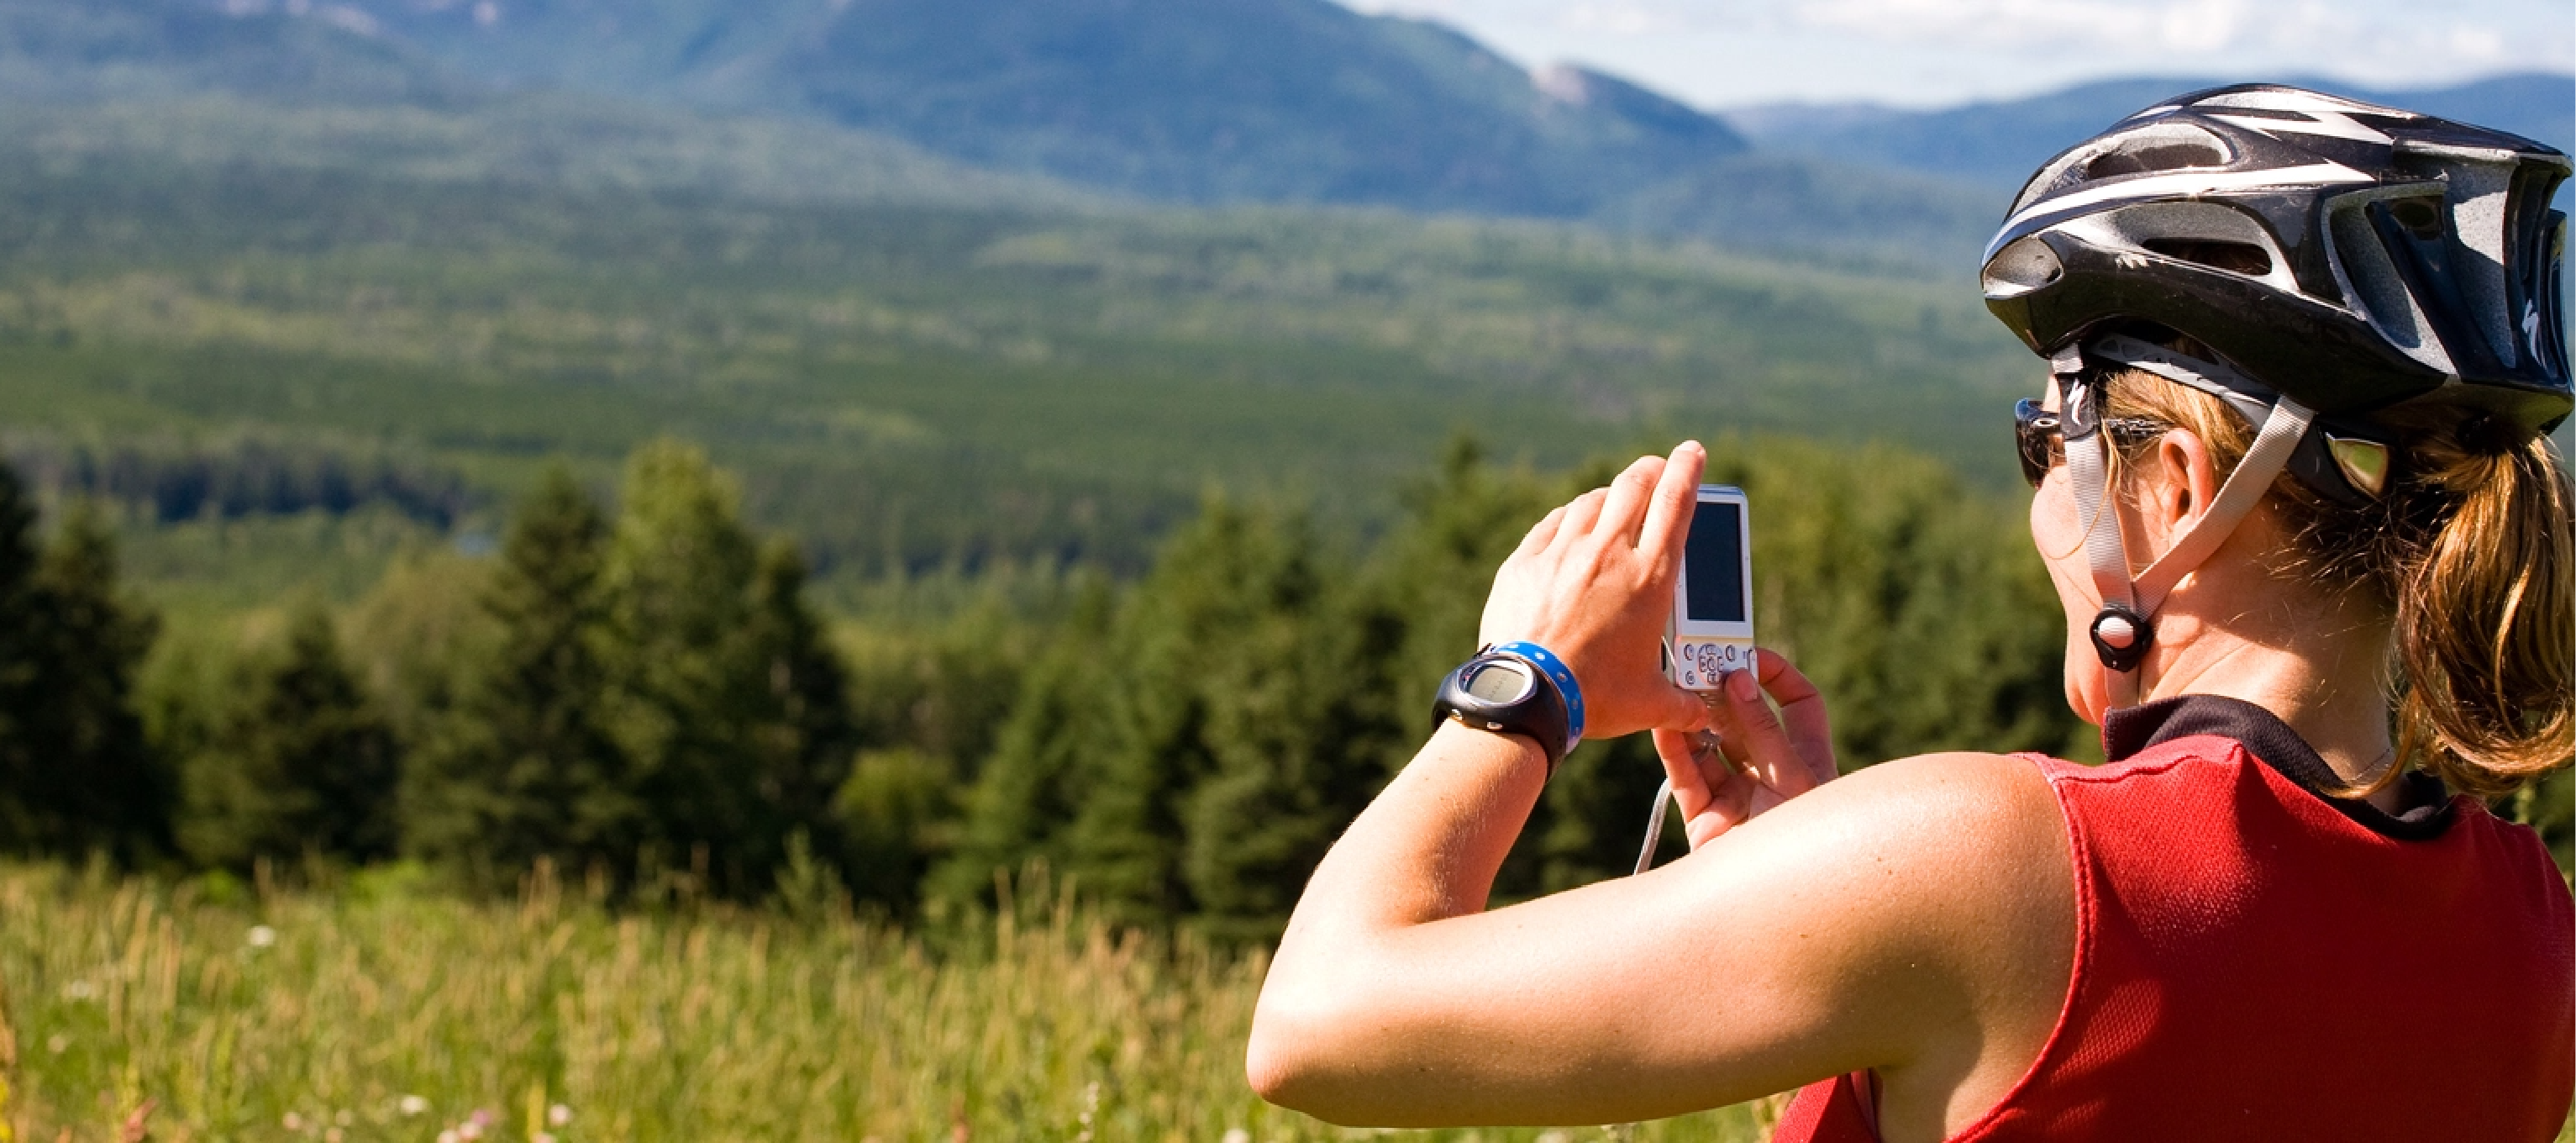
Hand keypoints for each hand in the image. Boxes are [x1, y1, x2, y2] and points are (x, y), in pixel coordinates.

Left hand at [1477, 442, 1711, 740]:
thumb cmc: (1595, 699)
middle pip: (1634, 485)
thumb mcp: (1649, 703)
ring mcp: (1563, 552)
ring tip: (1614, 502)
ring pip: (1591, 501)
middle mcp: (1608, 552)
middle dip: (1649, 469)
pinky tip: (1569, 525)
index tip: (1691, 451)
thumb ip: (1681, 702)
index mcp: (1650, 578)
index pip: (1676, 504)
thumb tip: (1701, 714)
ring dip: (1608, 496)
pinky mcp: (1524, 562)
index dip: (1686, 470)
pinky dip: (1568, 519)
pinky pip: (1551, 524)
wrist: (1527, 696)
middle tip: (1655, 468)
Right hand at [1651, 651, 1836, 849]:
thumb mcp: (1793, 776)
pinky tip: (1664, 724)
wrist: (1777, 907)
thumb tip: (1739, 679)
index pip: (1799, 704)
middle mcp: (1772, 775)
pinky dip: (1674, 748)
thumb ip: (1762, 728)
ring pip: (1711, 744)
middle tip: (1700, 665)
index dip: (1778, 677)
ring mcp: (1737, 795)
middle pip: (1746, 721)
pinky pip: (1685, 774)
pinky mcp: (1704, 816)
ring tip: (1677, 689)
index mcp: (1807, 761)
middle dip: (1724, 694)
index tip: (1750, 655)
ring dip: (1695, 718)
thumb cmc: (1807, 844)